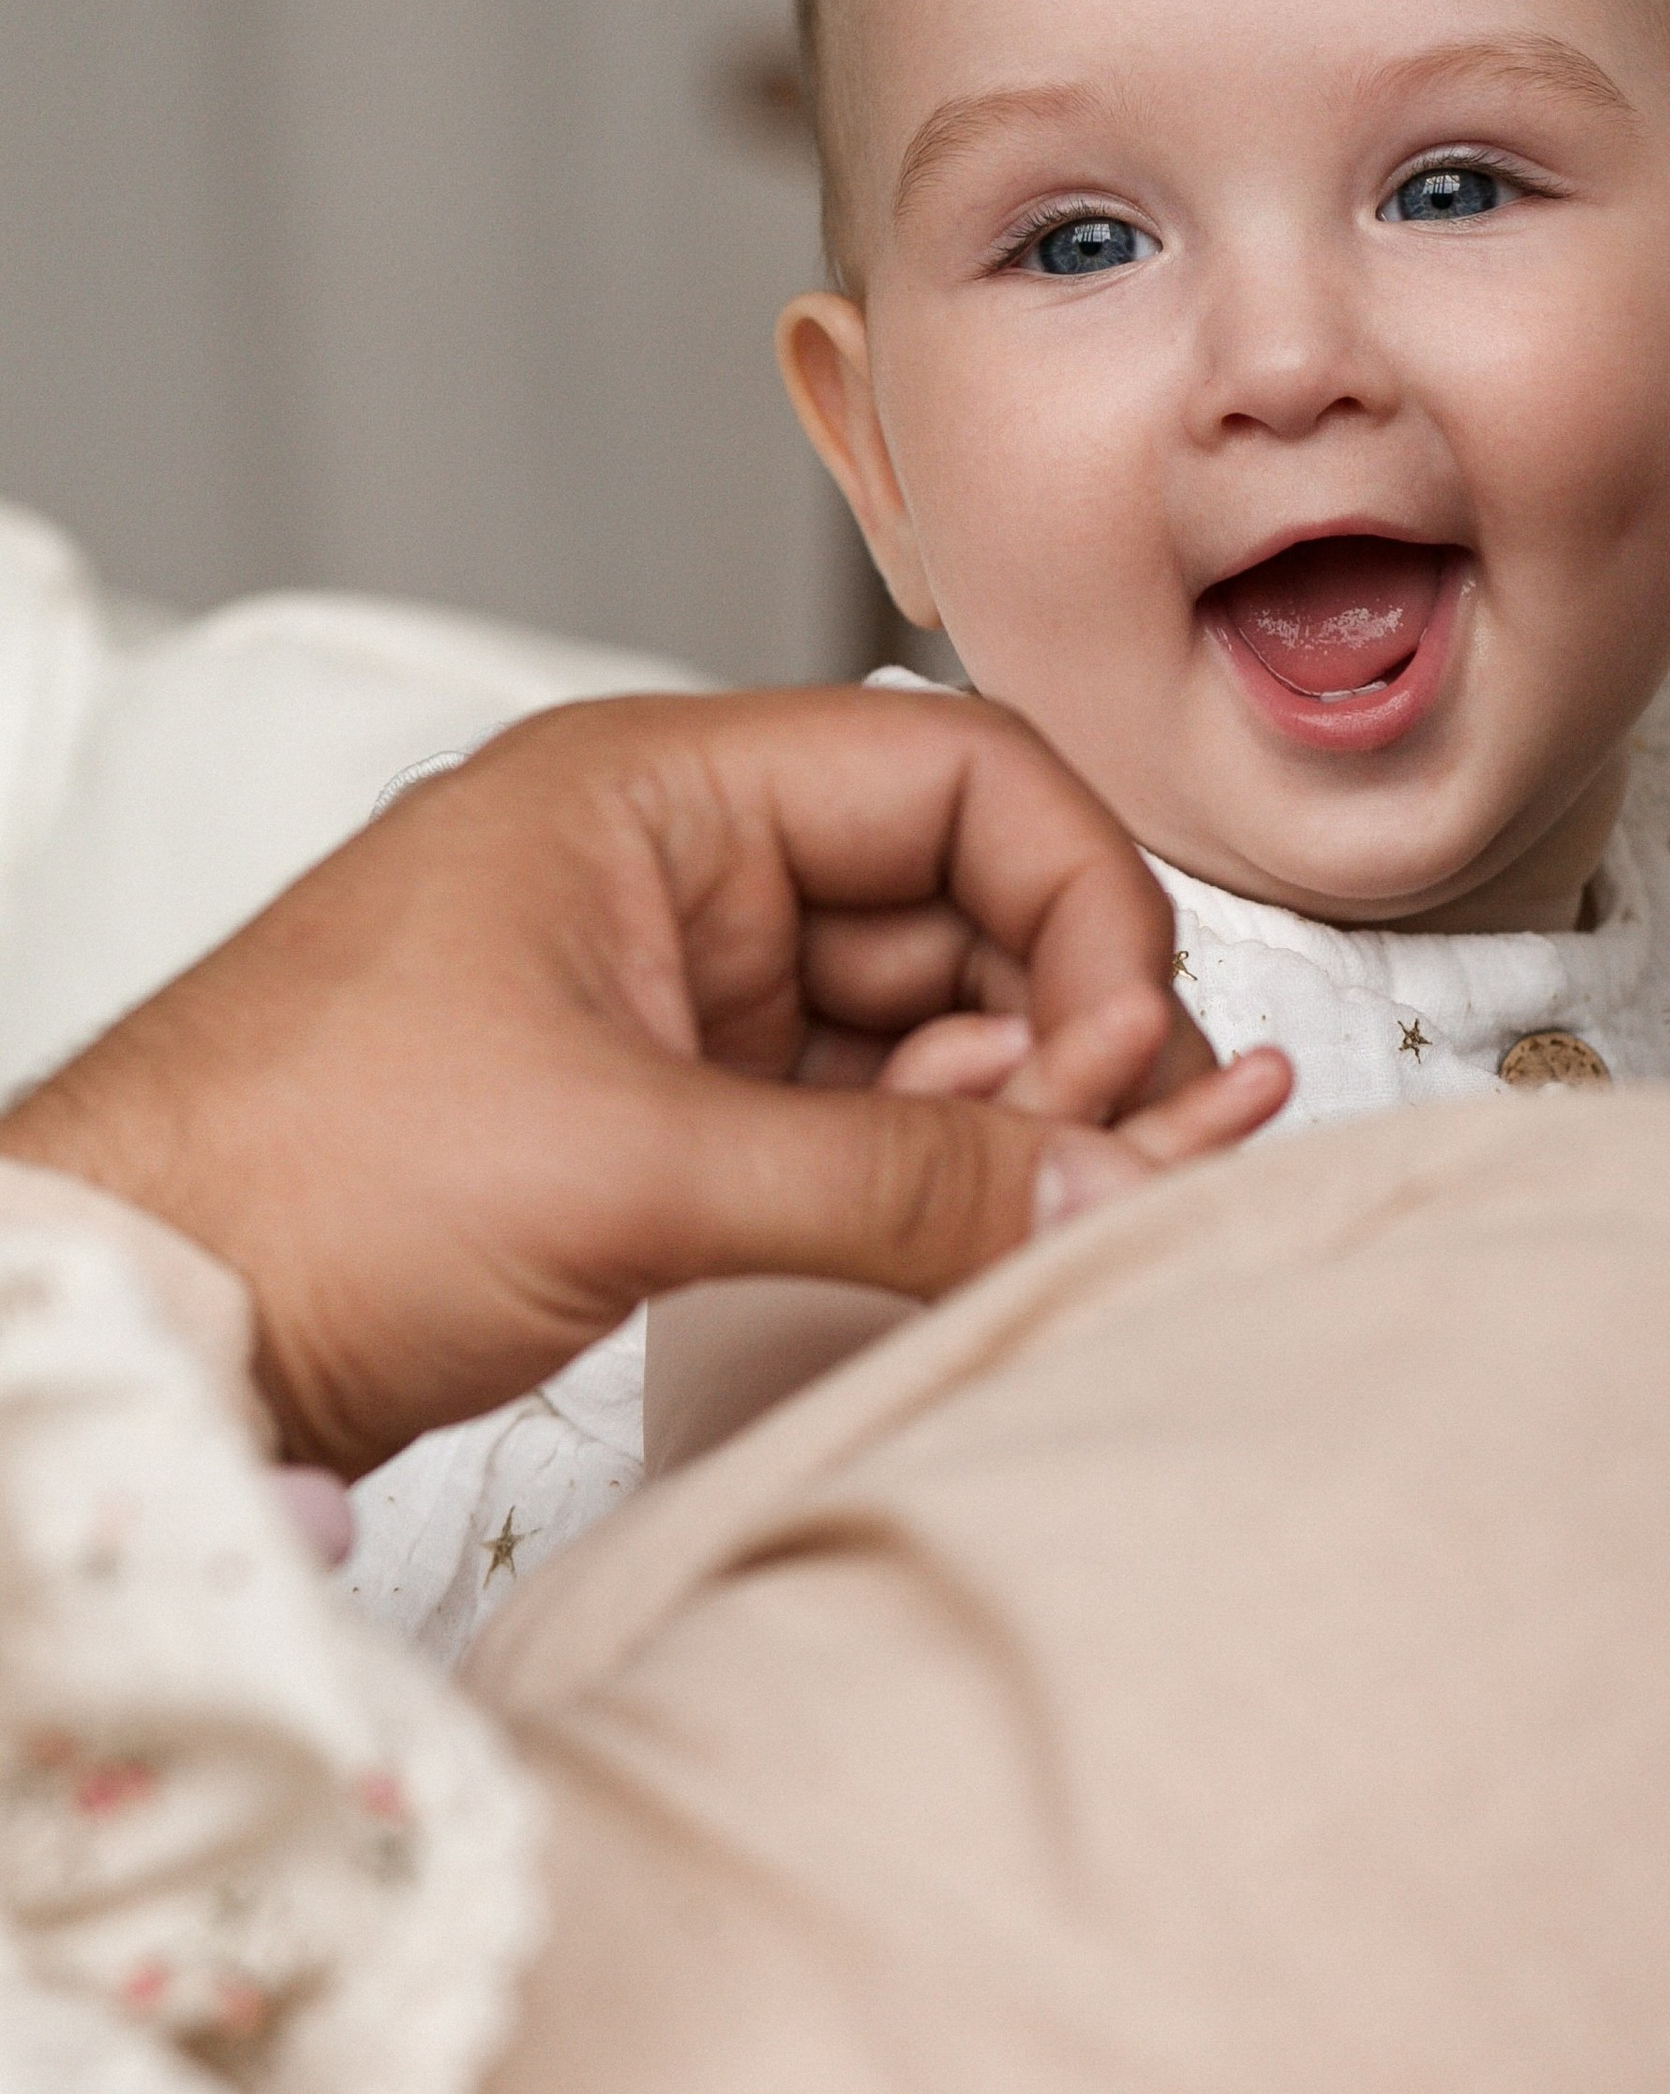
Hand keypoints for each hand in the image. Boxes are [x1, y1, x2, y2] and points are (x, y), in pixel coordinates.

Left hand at [0, 685, 1288, 1474]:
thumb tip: (1101, 1191)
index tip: (1122, 1056)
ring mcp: (671, 1000)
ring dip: (1009, 1113)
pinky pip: (853, 1121)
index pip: (959, 775)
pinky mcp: (660, 1122)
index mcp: (660, 790)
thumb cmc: (289, 1177)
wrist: (124, 1318)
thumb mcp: (628, 1165)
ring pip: (921, 1023)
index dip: (1076, 904)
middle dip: (1060, 1027)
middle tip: (1113, 1162)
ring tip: (1054, 1210)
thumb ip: (896, 1180)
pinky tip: (983, 1233)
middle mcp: (680, 873)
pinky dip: (930, 1175)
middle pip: (961, 902)